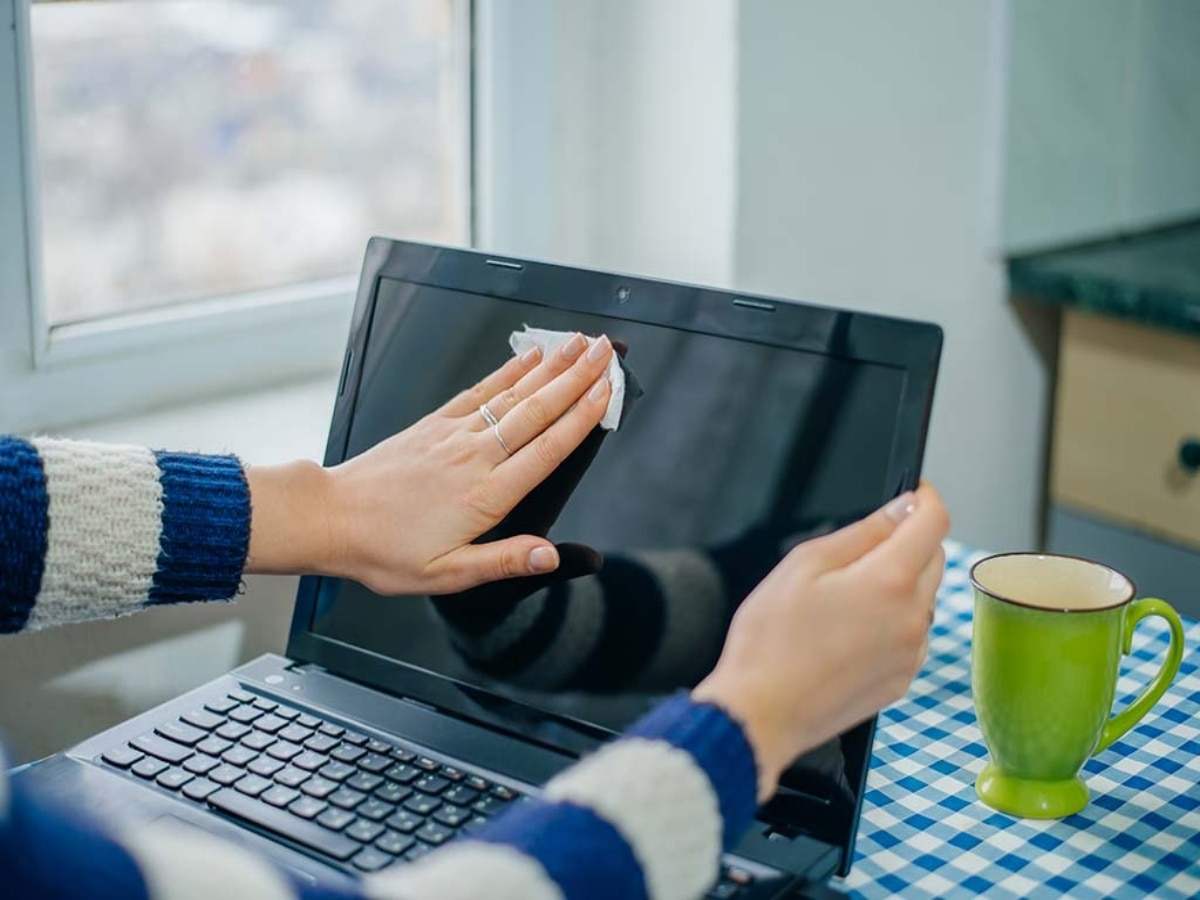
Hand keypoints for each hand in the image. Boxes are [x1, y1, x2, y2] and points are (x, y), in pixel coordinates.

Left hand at [244, 333, 615, 594]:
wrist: (331, 518)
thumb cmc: (385, 551)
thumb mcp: (448, 574)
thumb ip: (505, 561)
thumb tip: (551, 557)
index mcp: (486, 495)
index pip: (547, 448)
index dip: (582, 417)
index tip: (608, 392)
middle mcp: (475, 457)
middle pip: (537, 410)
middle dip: (576, 379)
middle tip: (605, 353)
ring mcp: (454, 435)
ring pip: (513, 394)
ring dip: (550, 367)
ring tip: (579, 344)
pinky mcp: (434, 424)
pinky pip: (479, 391)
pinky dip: (507, 371)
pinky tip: (528, 356)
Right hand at [692, 483, 948, 800]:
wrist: (761, 712)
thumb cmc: (770, 640)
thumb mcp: (804, 564)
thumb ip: (862, 532)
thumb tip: (902, 509)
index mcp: (891, 582)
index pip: (934, 523)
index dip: (925, 499)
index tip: (912, 493)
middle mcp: (914, 619)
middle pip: (934, 559)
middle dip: (909, 541)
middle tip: (860, 547)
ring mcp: (911, 654)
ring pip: (924, 598)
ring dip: (900, 583)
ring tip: (844, 596)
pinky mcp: (902, 680)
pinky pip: (912, 634)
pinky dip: (893, 620)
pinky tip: (848, 629)